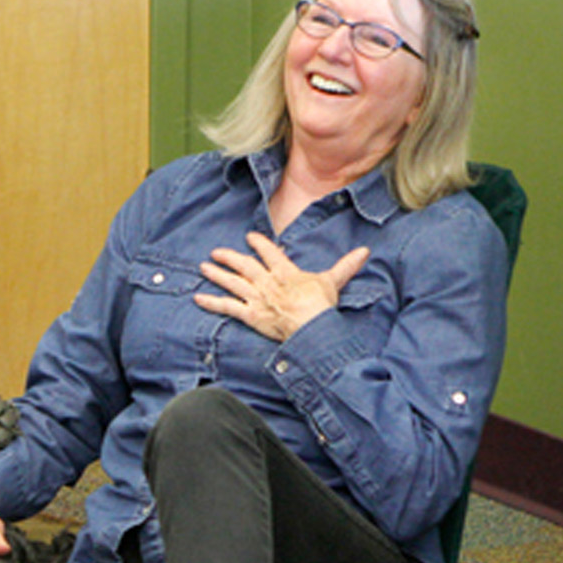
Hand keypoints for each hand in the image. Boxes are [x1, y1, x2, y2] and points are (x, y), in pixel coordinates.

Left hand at [194, 232, 368, 341]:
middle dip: (230, 257)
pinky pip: (226, 307)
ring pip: (232, 283)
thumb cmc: (321, 305)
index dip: (260, 244)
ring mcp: (256, 298)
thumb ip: (345, 266)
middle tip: (216, 252)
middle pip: (244, 266)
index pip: (270, 253)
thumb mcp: (333, 282)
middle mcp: (267, 282)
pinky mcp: (249, 315)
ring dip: (217, 275)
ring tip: (203, 267)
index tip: (250, 237)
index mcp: (286, 272)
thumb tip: (364, 251)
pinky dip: (211, 302)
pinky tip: (198, 298)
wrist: (311, 325)